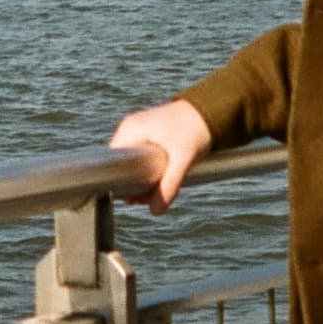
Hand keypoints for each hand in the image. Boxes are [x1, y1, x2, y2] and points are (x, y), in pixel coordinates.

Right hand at [109, 96, 212, 211]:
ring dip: (140, 180)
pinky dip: (147, 171)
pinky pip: (140, 158)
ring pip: (131, 163)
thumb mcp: (183, 159)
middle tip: (145, 200)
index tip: (131, 197)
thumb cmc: (195, 129)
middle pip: (121, 164)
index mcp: (130, 129)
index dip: (118, 181)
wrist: (211, 111)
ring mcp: (139, 131)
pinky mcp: (149, 136)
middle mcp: (130, 129)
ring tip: (152, 195)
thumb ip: (170, 185)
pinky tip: (158, 182)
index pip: (111, 161)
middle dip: (131, 184)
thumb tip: (155, 211)